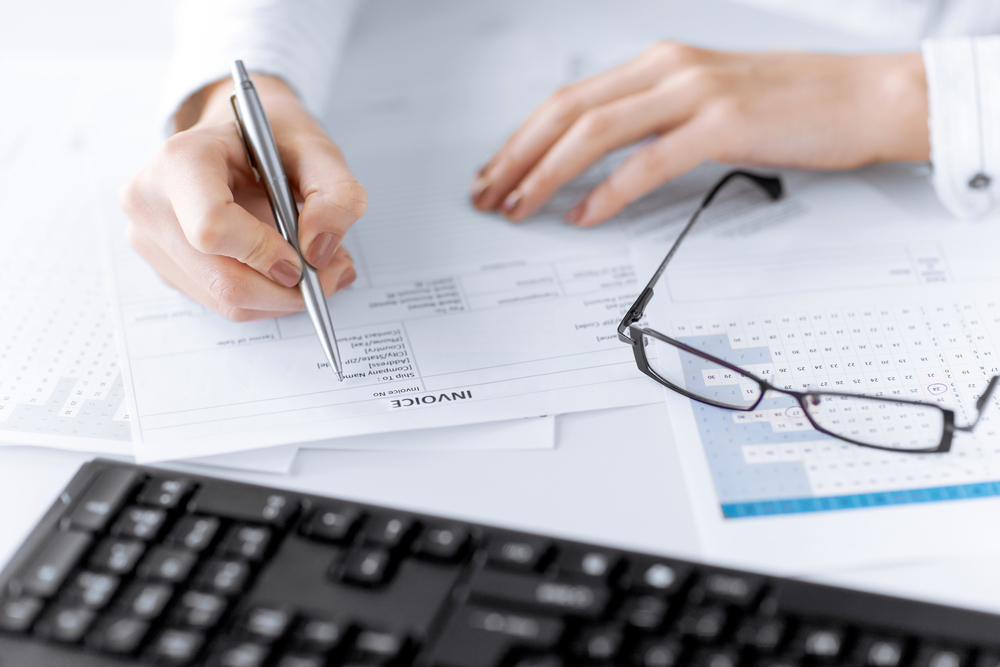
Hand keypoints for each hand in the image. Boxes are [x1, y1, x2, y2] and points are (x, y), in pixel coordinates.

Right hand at [120, 74, 366, 320]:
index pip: (212, 228)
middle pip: (223, 279)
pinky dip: (266, 297)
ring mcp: (152, 239)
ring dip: (282, 296)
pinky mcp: (167, 266)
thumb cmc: (272, 138)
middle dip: (288, 288)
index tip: (304, 257)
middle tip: (331, 273)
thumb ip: (337, 195)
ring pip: (226, 301)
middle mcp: (152, 202)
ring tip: (314, 265)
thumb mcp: (318, 149)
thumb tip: (318, 252)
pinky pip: (223, 303)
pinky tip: (283, 267)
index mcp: (181, 160)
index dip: (265, 253)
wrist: (238, 137)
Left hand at [471, 42, 928, 225]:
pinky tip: (585, 215)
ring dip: (547, 174)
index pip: (570, 100)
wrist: (866, 97)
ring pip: (595, 132)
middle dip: (517, 156)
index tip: (498, 171)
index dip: (524, 137)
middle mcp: (668, 69)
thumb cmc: (790, 105)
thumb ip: (655, 120)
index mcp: (659, 63)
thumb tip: (601, 161)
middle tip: (489, 194)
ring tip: (520, 206)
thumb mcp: (706, 102)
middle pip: (567, 112)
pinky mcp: (722, 125)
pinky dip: (608, 192)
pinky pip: (647, 162)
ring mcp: (694, 93)